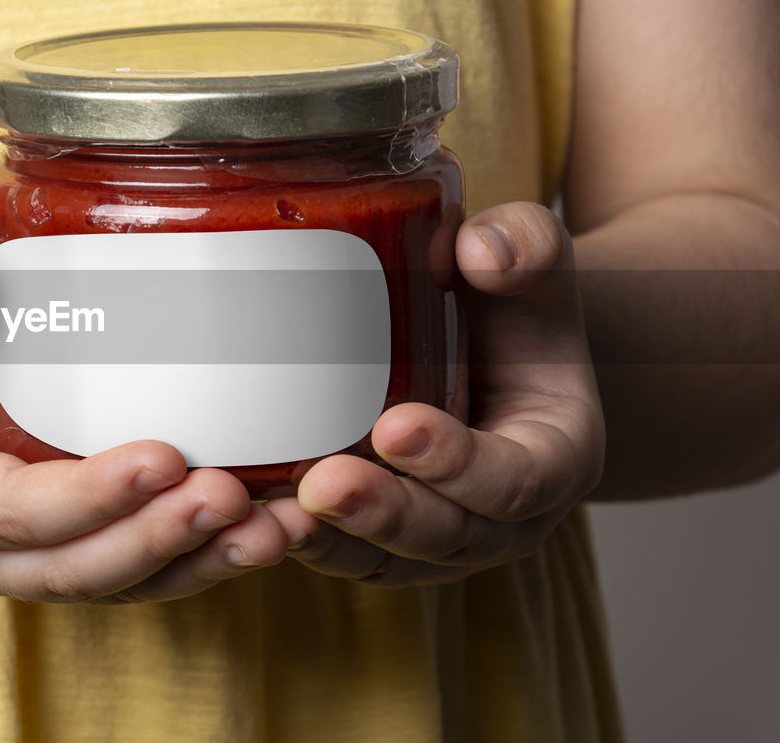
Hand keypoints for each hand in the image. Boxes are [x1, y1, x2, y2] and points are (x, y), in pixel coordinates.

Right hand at [0, 233, 286, 601]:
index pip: (6, 513)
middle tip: (232, 493)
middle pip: (75, 567)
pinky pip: (140, 563)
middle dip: (157, 538)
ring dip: (200, 560)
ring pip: (119, 581)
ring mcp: (28, 553)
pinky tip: (271, 522)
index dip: (85, 497)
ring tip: (278, 525)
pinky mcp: (71, 539)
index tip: (162, 456)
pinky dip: (205, 551)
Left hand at [266, 202, 604, 585]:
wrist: (487, 352)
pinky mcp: (377, 541)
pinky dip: (297, 540)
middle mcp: (499, 519)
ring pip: (384, 559)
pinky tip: (252, 517)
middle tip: (325, 484)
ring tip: (278, 514)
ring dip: (331, 541)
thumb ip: (526, 247)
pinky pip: (340, 552)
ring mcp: (435, 538)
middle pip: (445, 536)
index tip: (397, 427)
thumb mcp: (536, 267)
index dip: (459, 464)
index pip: (516, 479)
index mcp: (554, 460)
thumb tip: (477, 247)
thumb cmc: (511, 306)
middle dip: (384, 514)